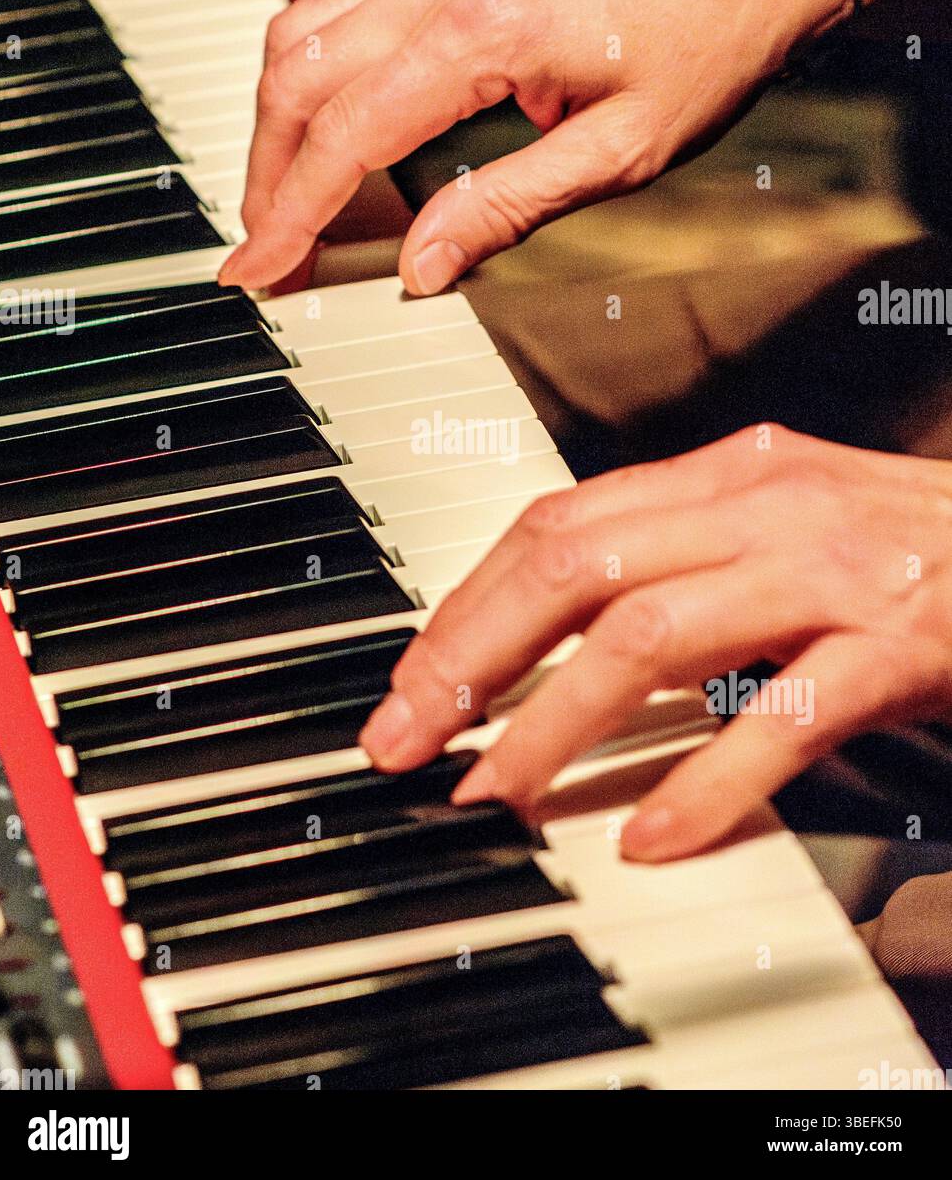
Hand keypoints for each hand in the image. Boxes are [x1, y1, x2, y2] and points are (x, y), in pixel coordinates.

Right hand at [220, 0, 851, 291]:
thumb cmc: (708, 42)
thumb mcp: (619, 154)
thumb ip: (504, 209)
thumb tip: (419, 267)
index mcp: (485, 30)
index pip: (347, 133)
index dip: (292, 213)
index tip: (260, 272)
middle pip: (298, 76)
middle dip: (265, 174)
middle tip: (262, 251)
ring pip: (305, 33)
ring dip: (279, 124)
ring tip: (285, 204)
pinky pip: (344, 9)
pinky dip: (315, 79)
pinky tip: (330, 134)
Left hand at [359, 427, 951, 859]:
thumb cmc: (903, 546)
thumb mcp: (779, 524)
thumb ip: (676, 556)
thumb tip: (553, 619)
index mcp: (726, 474)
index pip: (559, 525)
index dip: (470, 603)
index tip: (415, 677)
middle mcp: (764, 507)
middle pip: (575, 571)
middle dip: (471, 656)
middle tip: (409, 737)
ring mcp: (829, 574)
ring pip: (650, 639)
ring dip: (551, 720)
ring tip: (494, 788)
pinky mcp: (892, 648)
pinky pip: (776, 718)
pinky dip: (703, 782)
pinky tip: (650, 837)